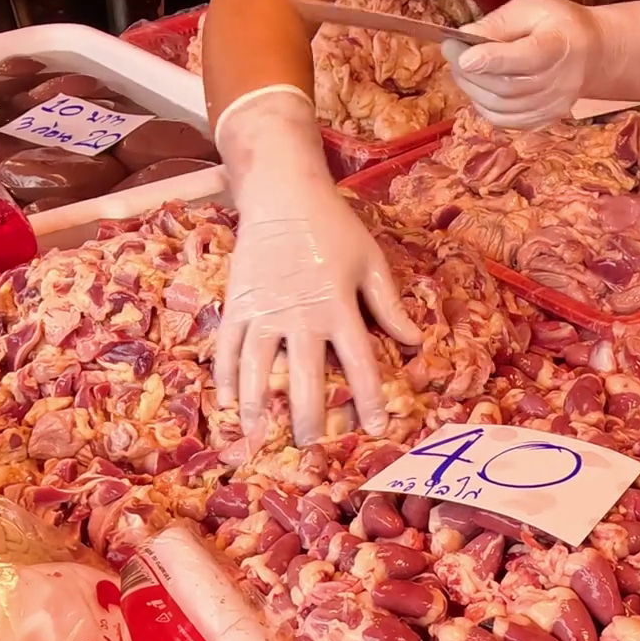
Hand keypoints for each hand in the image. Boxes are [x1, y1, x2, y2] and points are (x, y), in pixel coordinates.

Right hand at [212, 87, 421, 445]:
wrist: (282, 193)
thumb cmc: (334, 227)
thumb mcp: (371, 262)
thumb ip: (389, 305)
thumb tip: (414, 342)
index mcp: (338, 308)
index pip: (358, 364)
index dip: (369, 400)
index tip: (377, 428)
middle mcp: (300, 315)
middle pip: (304, 378)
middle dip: (308, 418)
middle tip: (310, 447)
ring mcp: (263, 311)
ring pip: (258, 368)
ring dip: (258, 405)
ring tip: (259, 435)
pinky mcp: (237, 303)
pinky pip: (227, 347)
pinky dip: (225, 376)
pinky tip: (226, 401)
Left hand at [441, 0, 639, 128]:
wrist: (592, 54)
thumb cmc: (558, 24)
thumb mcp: (531, 7)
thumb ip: (498, 22)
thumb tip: (464, 35)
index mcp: (560, 46)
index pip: (526, 58)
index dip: (492, 60)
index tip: (463, 56)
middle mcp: (559, 82)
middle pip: (506, 86)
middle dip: (470, 72)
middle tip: (450, 53)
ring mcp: (553, 106)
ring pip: (501, 107)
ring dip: (472, 89)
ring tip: (462, 69)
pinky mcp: (544, 120)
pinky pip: (505, 121)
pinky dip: (483, 106)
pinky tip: (478, 88)